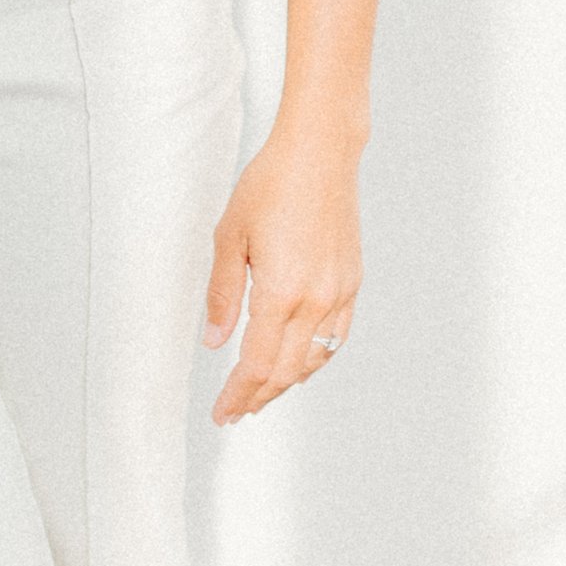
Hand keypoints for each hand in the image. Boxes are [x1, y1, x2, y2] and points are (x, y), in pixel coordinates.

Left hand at [202, 121, 360, 424]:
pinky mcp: (351, 282)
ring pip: (315, 360)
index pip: (258, 364)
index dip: (238, 394)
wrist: (320, 153)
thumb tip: (215, 341)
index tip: (223, 412)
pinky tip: (300, 364)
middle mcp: (316, 300)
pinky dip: (315, 359)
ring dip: (287, 383)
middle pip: (287, 372)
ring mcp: (339, 293)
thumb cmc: (271, 185)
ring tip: (262, 394)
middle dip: (259, 397)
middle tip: (236, 412)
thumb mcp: (230, 237)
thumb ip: (222, 294)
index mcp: (281, 292)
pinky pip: (336, 337)